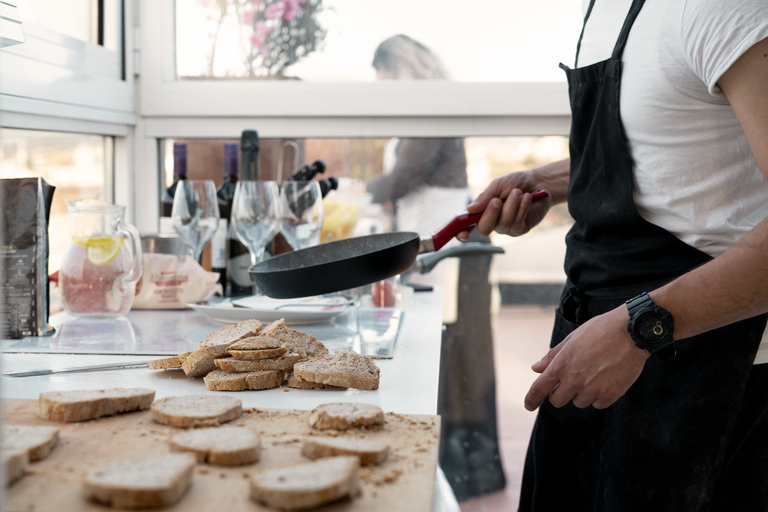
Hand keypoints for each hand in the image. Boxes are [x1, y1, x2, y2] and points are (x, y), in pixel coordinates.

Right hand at [457, 171, 552, 241]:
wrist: (539, 182)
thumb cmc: (516, 182)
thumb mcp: (498, 185)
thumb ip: (484, 198)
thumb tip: (469, 210)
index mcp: (482, 211)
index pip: (468, 225)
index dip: (462, 232)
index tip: (463, 233)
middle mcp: (492, 222)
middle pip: (484, 229)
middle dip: (490, 214)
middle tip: (497, 200)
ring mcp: (506, 227)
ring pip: (503, 225)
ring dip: (510, 206)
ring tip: (518, 192)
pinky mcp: (520, 229)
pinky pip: (517, 224)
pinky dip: (521, 209)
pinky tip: (527, 198)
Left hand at [524, 306, 650, 410]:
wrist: (632, 332)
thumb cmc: (601, 331)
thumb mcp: (572, 338)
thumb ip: (553, 356)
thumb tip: (536, 368)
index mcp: (561, 365)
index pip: (539, 388)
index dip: (531, 399)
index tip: (529, 406)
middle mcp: (574, 380)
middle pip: (557, 401)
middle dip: (561, 393)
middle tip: (572, 380)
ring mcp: (592, 389)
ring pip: (579, 402)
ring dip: (582, 393)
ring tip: (595, 373)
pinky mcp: (610, 395)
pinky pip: (598, 405)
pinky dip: (600, 396)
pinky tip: (607, 379)